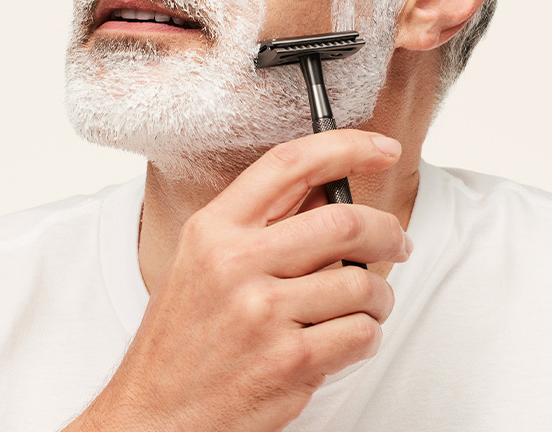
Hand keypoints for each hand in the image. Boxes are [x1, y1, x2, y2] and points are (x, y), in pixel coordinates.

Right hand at [65, 130, 410, 431]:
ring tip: (369, 303)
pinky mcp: (289, 362)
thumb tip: (331, 195)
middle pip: (342, 220)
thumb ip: (260, 225)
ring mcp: (263, 313)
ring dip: (380, 294)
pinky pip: (360, 333)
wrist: (154, 415)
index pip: (289, 164)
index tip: (380, 147)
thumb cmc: (182, 338)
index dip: (345, 147)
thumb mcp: (202, 262)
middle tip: (397, 239)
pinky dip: (368, 334)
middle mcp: (236, 263)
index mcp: (214, 229)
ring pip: (361, 282)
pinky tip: (349, 337)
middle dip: (386, 229)